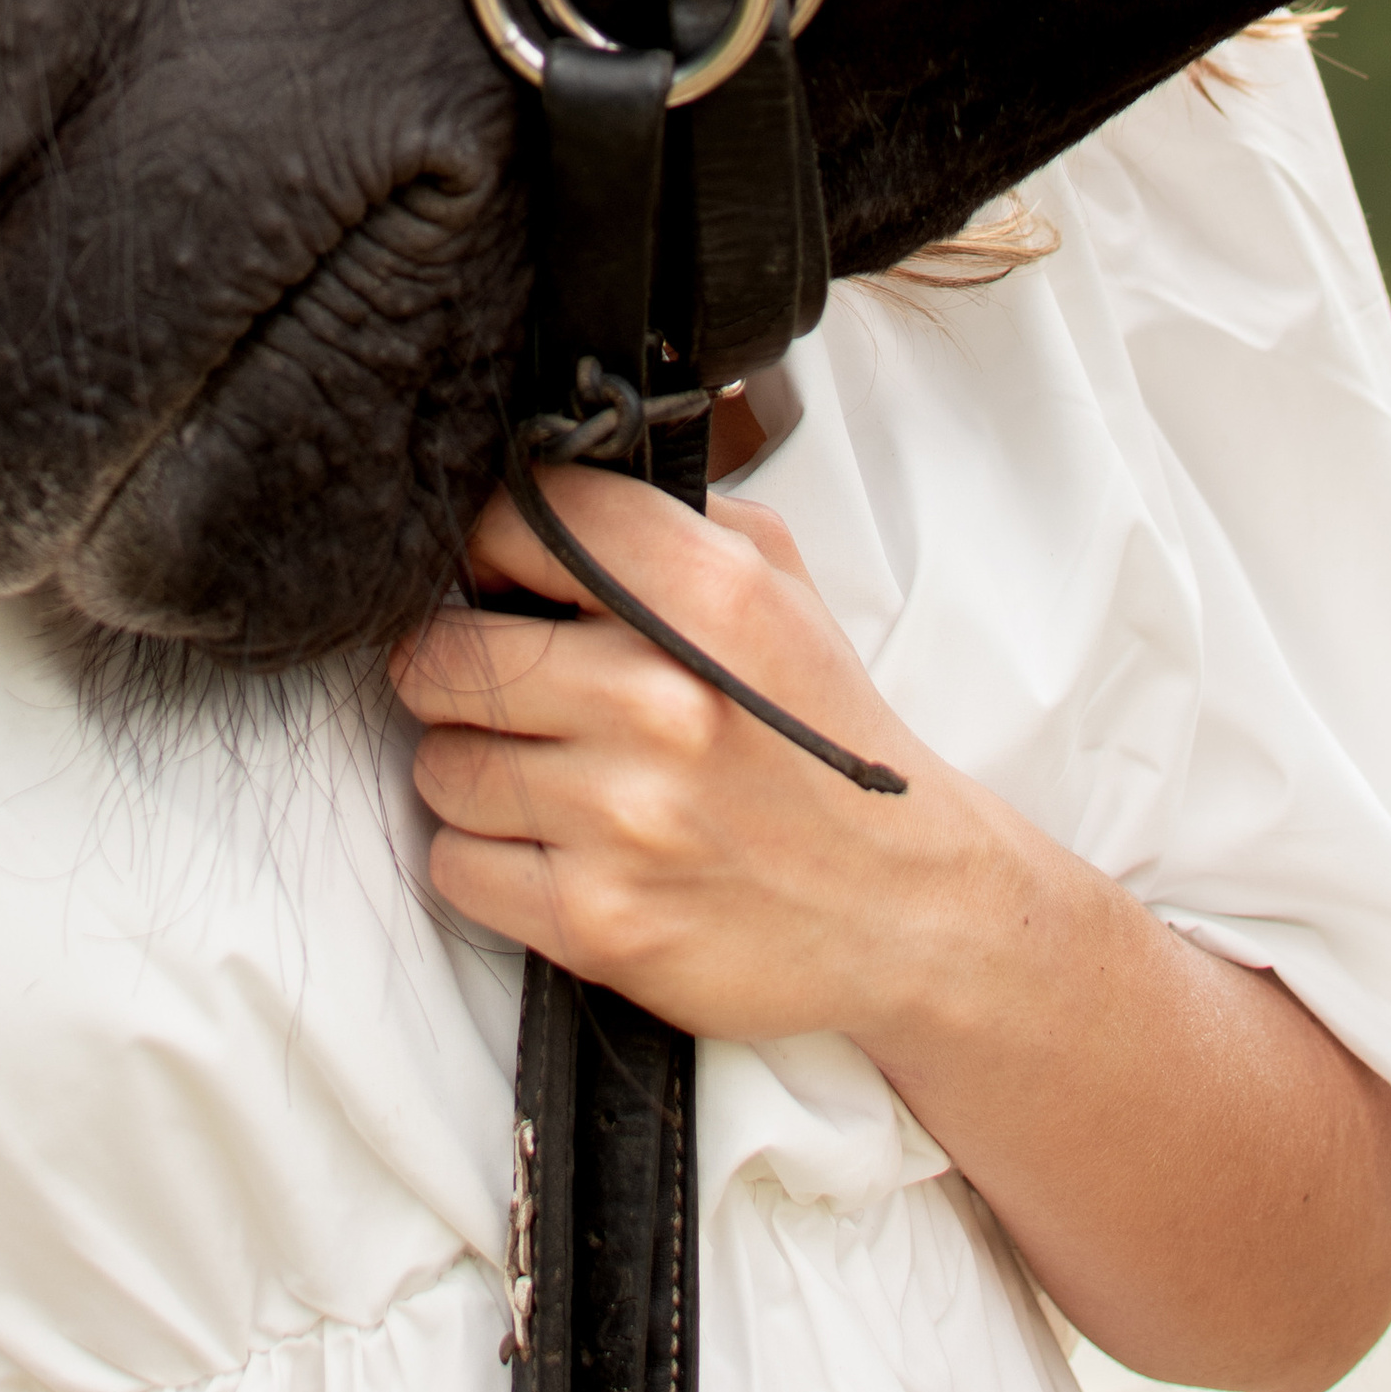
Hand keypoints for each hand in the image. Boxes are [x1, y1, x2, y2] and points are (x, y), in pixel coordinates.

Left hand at [391, 465, 1390, 1391]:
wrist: (956, 938)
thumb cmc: (870, 755)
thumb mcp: (805, 607)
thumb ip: (698, 532)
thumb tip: (584, 453)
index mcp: (716, 593)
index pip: (511, 516)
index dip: (478, 538)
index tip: (485, 557)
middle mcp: (663, 693)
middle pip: (444, 634)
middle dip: (451, 652)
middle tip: (490, 668)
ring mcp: (628, 813)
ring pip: (435, 752)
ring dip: (455, 759)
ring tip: (525, 763)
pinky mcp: (604, 919)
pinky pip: (457, 861)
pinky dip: (472, 853)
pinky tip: (536, 845)